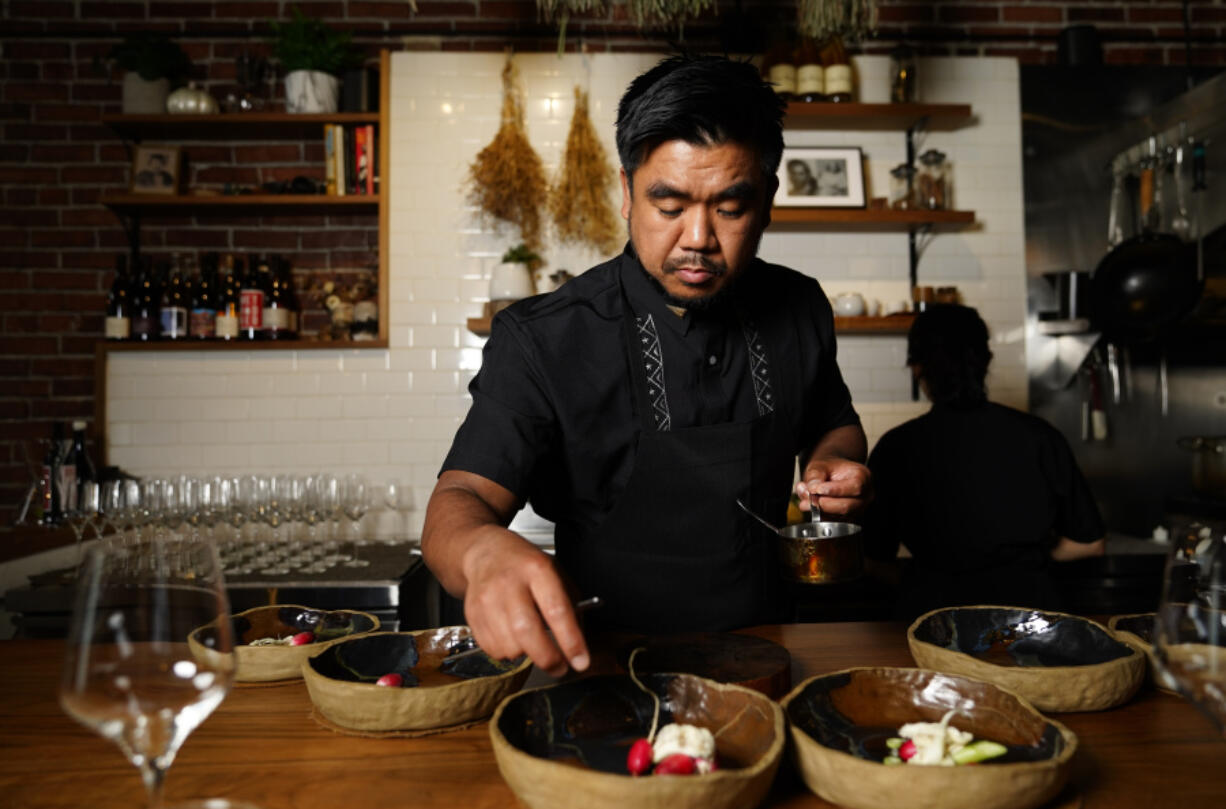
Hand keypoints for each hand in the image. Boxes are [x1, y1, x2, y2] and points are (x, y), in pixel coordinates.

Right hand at [460, 527, 590, 677]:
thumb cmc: (526, 566)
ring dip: (525, 654)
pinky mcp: (471, 613)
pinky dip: (507, 652)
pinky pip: (492, 649)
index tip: (581, 662)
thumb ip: (571, 606)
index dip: (571, 641)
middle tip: (559, 667)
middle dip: (547, 658)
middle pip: (527, 631)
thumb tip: (577, 646)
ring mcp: (487, 598)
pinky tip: (511, 636)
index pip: (556, 610)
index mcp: (537, 569)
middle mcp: (509, 582)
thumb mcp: (556, 573)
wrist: (486, 553)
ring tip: (531, 640)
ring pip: (508, 646)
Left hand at [795, 457, 872, 517]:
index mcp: (863, 477)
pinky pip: (834, 522)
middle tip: (806, 499)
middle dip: (823, 504)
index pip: (855, 487)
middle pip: (847, 506)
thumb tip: (811, 488)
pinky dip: (820, 516)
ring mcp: (858, 509)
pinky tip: (810, 507)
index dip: (834, 490)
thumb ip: (815, 475)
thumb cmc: (830, 468)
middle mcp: (864, 495)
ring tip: (805, 502)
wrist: (833, 474)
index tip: (816, 489)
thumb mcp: (820, 465)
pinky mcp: (848, 518)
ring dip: (819, 511)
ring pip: (839, 517)